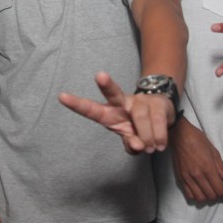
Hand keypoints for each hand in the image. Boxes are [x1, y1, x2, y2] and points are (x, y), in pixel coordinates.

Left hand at [58, 71, 174, 153]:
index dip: (77, 105)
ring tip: (151, 147)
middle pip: (113, 93)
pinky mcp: (157, 103)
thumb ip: (130, 144)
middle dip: (106, 85)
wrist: (161, 115)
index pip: (91, 110)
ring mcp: (140, 101)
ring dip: (147, 138)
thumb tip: (138, 145)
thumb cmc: (137, 127)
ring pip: (140, 119)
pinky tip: (159, 144)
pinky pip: (158, 122)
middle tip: (100, 76)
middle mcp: (122, 103)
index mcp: (109, 114)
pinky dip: (159, 136)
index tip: (61, 96)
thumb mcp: (129, 139)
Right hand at [170, 118, 222, 202]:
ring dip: (208, 197)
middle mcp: (197, 175)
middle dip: (220, 195)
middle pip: (211, 196)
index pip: (220, 190)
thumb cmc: (198, 140)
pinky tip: (201, 190)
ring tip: (211, 190)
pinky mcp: (180, 178)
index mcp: (208, 168)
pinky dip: (197, 196)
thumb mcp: (214, 152)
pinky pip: (189, 195)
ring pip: (200, 198)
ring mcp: (187, 177)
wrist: (179, 135)